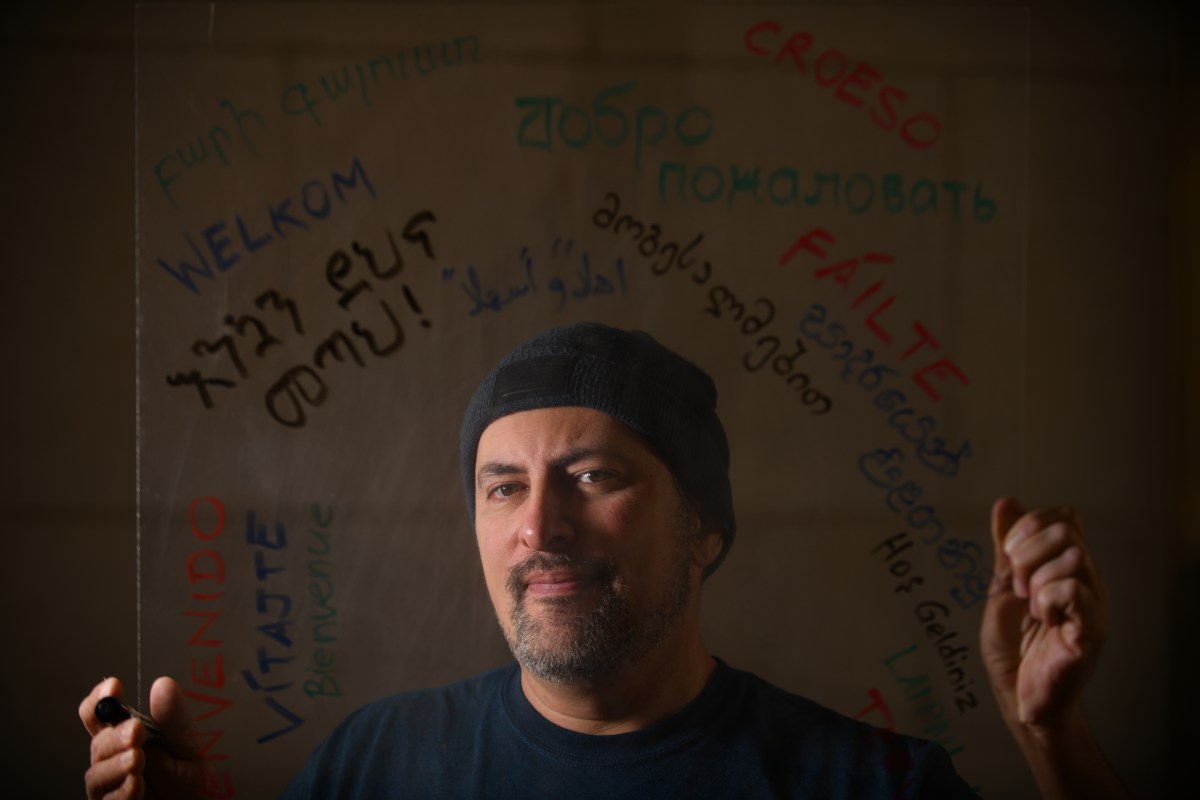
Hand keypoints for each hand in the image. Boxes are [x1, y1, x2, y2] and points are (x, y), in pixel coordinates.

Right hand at [80, 676, 205, 799]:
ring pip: (96, 775)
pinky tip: (136, 783)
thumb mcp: (189, 747)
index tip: (113, 686)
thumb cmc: (190, 782)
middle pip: (98, 744)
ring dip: (115, 764)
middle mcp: (114, 761)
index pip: (101, 715)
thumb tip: (163, 685)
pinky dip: (121, 792)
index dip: (100, 699)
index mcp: (129, 739)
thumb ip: (175, 720)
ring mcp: (110, 788)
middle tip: (135, 731)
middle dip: (114, 736)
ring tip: (137, 759)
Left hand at [981, 497, 1107, 735]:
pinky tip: (1042, 618)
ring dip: (1035, 579)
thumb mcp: (1001, 589)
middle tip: (1017, 586)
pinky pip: (1075, 591)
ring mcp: (1092, 606)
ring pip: (1072, 558)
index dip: (1031, 525)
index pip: (1065, 517)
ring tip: (1030, 608)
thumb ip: (1006, 549)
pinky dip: (1047, 599)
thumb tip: (1007, 502)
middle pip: (1066, 531)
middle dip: (1027, 552)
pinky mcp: (1090, 631)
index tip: (1009, 554)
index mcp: (1066, 569)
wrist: (1020, 699)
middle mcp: (1086, 582)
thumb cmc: (1014, 649)